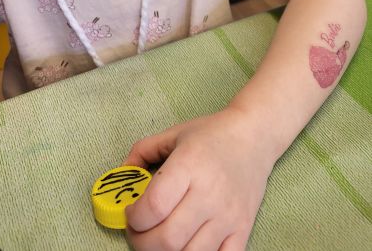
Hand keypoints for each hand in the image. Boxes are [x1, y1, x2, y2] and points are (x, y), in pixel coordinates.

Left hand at [124, 108, 274, 250]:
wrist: (253, 137)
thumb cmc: (211, 135)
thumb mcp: (173, 134)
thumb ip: (142, 151)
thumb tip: (120, 175)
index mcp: (188, 166)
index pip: (153, 207)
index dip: (133, 218)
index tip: (130, 213)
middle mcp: (209, 193)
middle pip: (167, 238)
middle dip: (142, 242)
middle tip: (138, 232)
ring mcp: (228, 216)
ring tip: (160, 238)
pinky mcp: (243, 230)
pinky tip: (186, 246)